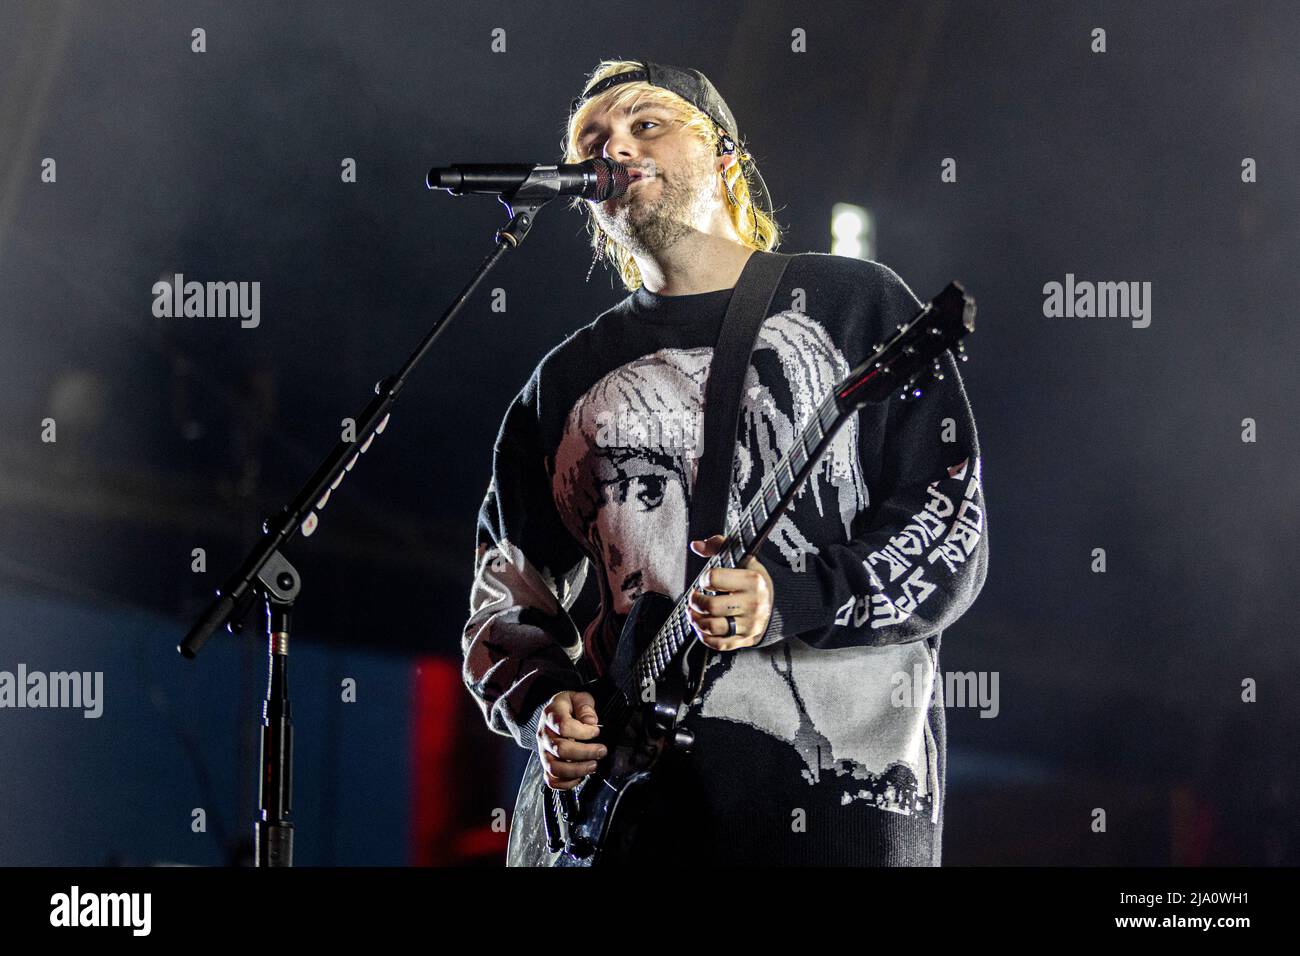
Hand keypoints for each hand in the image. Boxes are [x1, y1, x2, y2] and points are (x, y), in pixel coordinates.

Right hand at [536, 691, 606, 789]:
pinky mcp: (546, 765)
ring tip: (594, 766)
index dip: (583, 731)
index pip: (564, 726)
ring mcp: (544, 752)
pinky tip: (581, 776)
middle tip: (601, 751)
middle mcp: (544, 735)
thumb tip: (590, 722)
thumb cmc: (569, 707)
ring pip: (555, 768)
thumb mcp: (578, 697)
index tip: (596, 730)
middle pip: (561, 749)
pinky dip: (567, 783)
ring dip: (578, 770)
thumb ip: (585, 706)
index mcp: (551, 716)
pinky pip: (552, 780)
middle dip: (586, 752)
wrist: (553, 715)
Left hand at [686, 534, 774, 649]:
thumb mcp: (742, 557)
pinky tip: (701, 627)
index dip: (704, 579)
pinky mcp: (746, 639)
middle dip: (695, 601)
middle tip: (694, 597)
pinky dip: (705, 637)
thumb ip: (718, 545)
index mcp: (752, 581)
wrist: (779, 601)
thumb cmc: (754, 578)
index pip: (714, 578)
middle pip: (710, 605)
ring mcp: (750, 624)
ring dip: (696, 620)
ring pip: (712, 627)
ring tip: (694, 612)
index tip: (705, 580)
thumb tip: (696, 545)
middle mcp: (753, 604)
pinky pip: (719, 644)